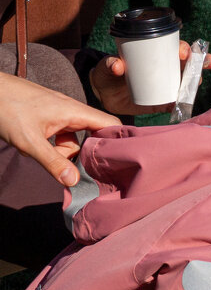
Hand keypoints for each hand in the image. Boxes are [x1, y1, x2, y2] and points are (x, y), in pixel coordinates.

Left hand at [0, 74, 120, 185]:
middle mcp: (71, 111)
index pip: (111, 126)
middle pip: (94, 136)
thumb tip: (74, 182)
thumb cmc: (5, 107)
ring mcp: (59, 113)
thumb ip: (53, 162)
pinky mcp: (47, 117)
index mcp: (75, 111)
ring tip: (46, 157)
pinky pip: (60, 136)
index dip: (119, 143)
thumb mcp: (29, 140)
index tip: (120, 164)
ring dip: (65, 152)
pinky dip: (52, 146)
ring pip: (74, 139)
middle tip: (81, 172)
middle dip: (87, 155)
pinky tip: (36, 149)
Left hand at [90, 41, 210, 115]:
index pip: (172, 48)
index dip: (183, 48)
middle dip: (201, 61)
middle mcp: (164, 69)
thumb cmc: (106, 75)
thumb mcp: (105, 67)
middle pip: (187, 63)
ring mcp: (166, 86)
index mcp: (153, 55)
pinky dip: (183, 105)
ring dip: (196, 81)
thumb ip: (109, 64)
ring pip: (187, 82)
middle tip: (209, 62)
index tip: (184, 52)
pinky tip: (187, 105)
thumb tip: (117, 66)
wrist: (105, 96)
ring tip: (199, 81)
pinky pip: (177, 104)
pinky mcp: (164, 103)